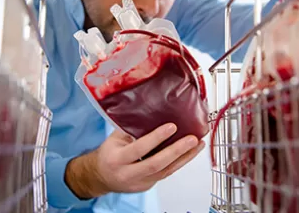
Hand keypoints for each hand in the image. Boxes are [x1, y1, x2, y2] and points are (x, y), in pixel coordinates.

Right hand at [65, 123, 204, 198]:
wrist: (101, 177)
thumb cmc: (109, 153)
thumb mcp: (114, 138)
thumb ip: (131, 129)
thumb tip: (151, 112)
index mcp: (117, 159)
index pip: (139, 149)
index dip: (156, 138)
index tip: (171, 127)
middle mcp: (128, 173)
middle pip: (156, 164)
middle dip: (177, 151)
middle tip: (192, 139)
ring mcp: (140, 182)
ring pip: (166, 171)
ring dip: (185, 157)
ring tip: (198, 144)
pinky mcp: (148, 185)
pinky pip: (166, 173)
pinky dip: (180, 162)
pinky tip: (191, 152)